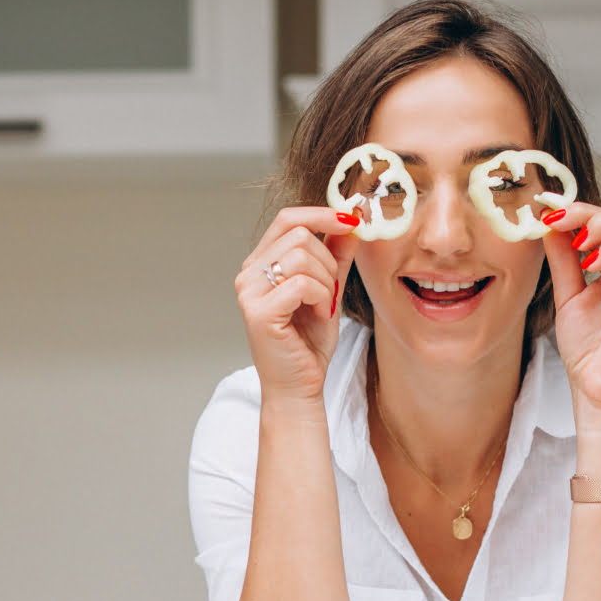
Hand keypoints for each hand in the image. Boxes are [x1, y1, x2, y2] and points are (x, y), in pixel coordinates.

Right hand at [235, 208, 360, 402]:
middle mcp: (248, 274)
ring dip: (327, 282)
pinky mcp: (259, 312)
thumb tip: (350, 220)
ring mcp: (249, 292)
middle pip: (299, 235)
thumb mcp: (329, 290)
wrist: (299, 386)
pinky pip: (302, 284)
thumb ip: (335, 255)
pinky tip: (319, 315)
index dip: (322, 214)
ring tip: (324, 307)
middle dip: (328, 261)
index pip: (288, 219)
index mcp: (261, 264)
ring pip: (302, 257)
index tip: (352, 220)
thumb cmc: (308, 343)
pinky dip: (321, 298)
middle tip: (332, 292)